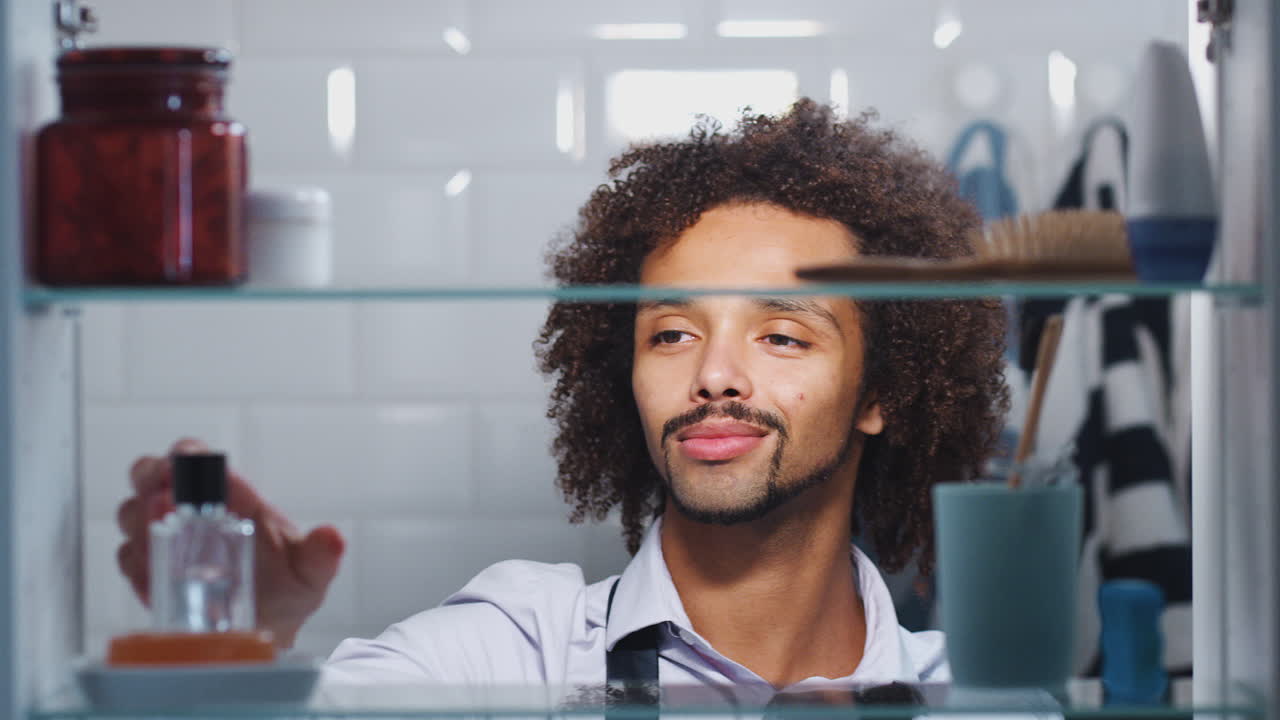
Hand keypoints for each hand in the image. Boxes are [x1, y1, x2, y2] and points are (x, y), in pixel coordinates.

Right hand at [116, 438, 344, 648]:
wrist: (268, 631)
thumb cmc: (289, 589)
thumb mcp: (310, 572)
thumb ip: (321, 555)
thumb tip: (333, 537)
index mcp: (232, 497)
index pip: (198, 459)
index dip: (185, 455)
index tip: (179, 463)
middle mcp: (195, 511)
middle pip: (152, 475)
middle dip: (147, 478)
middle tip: (158, 499)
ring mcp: (170, 540)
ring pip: (133, 514)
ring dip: (137, 522)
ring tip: (156, 540)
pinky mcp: (154, 572)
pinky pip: (130, 559)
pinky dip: (136, 564)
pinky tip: (153, 577)